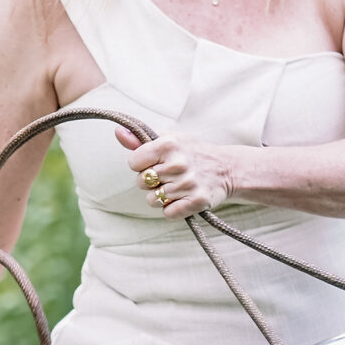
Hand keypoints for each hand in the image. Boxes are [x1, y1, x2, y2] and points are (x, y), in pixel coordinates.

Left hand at [121, 131, 240, 216]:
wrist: (227, 168)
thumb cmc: (192, 152)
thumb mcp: (169, 139)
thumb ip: (140, 139)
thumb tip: (118, 131)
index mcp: (168, 144)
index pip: (134, 163)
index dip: (141, 165)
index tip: (155, 163)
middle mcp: (178, 163)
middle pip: (141, 182)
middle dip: (151, 181)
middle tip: (169, 175)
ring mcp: (188, 184)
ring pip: (152, 200)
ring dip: (161, 197)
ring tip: (176, 187)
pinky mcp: (196, 201)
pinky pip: (168, 213)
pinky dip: (173, 209)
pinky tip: (182, 198)